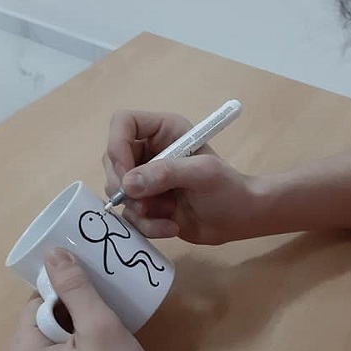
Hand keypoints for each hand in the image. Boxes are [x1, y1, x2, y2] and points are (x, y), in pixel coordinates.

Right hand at [104, 110, 258, 244]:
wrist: (239, 220)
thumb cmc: (229, 189)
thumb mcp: (203, 174)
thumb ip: (166, 173)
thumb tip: (127, 183)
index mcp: (162, 130)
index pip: (122, 123)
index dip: (117, 146)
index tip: (126, 175)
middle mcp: (148, 151)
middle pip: (112, 160)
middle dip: (124, 186)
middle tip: (144, 204)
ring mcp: (144, 178)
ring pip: (116, 191)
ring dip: (139, 209)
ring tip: (168, 216)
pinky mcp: (145, 203)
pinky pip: (128, 214)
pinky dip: (146, 225)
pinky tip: (171, 228)